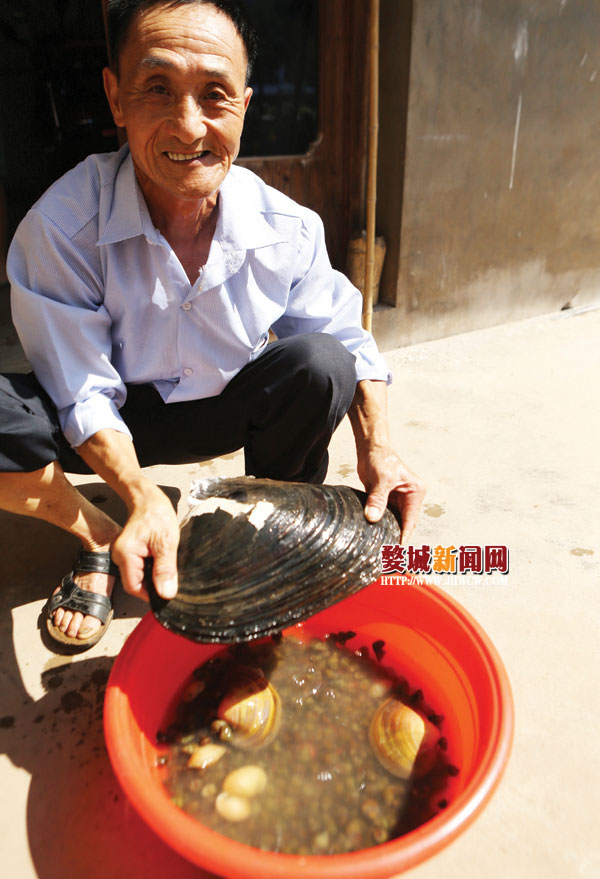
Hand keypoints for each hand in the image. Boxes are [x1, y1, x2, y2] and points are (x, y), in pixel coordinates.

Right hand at [111, 484, 178, 600]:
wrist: (148, 498)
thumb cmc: (156, 514)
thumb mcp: (167, 543)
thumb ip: (165, 569)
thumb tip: (166, 593)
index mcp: (125, 554)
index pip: (134, 587)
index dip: (151, 595)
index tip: (167, 594)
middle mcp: (120, 556)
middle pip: (137, 583)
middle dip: (154, 583)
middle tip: (171, 575)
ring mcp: (123, 554)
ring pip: (140, 576)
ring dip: (154, 574)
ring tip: (166, 560)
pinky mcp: (130, 553)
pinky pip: (141, 567)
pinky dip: (152, 567)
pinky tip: (161, 558)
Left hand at [356, 442, 425, 543]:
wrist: (370, 447)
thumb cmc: (380, 458)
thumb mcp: (381, 479)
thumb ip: (378, 499)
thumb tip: (372, 518)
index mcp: (416, 492)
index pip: (411, 519)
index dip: (404, 535)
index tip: (398, 551)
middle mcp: (409, 498)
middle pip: (403, 523)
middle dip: (396, 536)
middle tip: (387, 554)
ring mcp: (397, 500)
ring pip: (393, 521)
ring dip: (387, 531)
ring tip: (380, 549)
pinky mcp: (385, 500)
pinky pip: (383, 516)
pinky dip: (379, 524)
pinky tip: (372, 535)